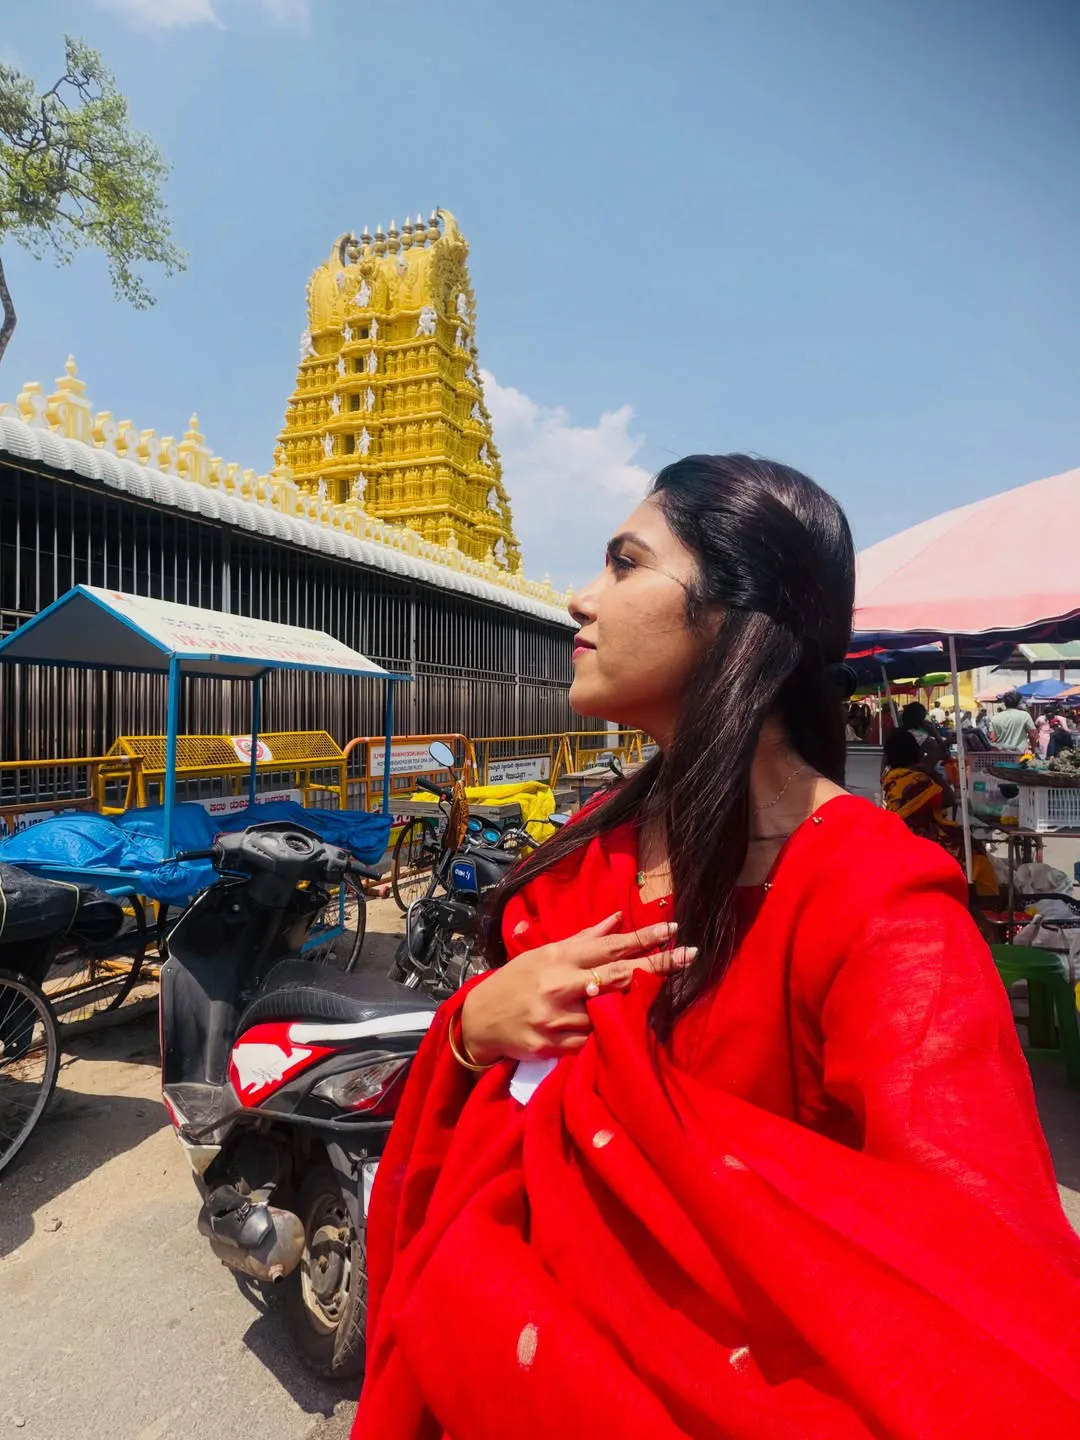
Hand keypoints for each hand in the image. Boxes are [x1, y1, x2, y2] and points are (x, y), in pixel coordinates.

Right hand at [459, 912, 695, 1064]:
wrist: (479, 1020)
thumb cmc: (516, 981)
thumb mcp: (545, 953)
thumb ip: (584, 939)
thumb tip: (617, 919)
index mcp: (560, 957)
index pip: (611, 945)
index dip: (645, 938)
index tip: (674, 931)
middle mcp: (561, 985)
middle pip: (620, 974)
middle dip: (659, 965)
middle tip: (690, 956)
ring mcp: (558, 1018)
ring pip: (610, 1011)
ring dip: (635, 1005)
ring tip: (657, 996)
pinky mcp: (554, 1046)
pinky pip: (594, 1041)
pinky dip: (610, 1034)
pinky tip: (625, 1030)